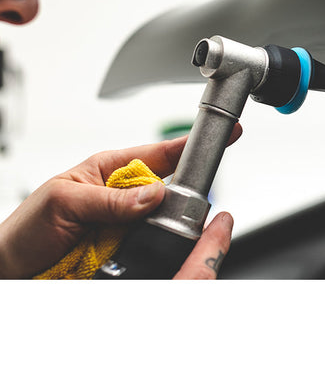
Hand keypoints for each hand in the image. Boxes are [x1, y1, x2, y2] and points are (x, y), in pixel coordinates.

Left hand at [0, 124, 241, 278]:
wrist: (12, 267)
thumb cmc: (28, 227)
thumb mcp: (65, 202)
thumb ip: (110, 199)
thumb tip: (154, 195)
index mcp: (111, 170)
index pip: (161, 153)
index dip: (193, 144)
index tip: (226, 135)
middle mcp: (125, 196)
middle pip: (171, 190)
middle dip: (180, 199)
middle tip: (170, 211)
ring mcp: (128, 224)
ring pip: (164, 221)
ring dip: (163, 229)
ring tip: (134, 236)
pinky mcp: (127, 250)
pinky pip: (151, 247)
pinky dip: (154, 250)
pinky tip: (141, 252)